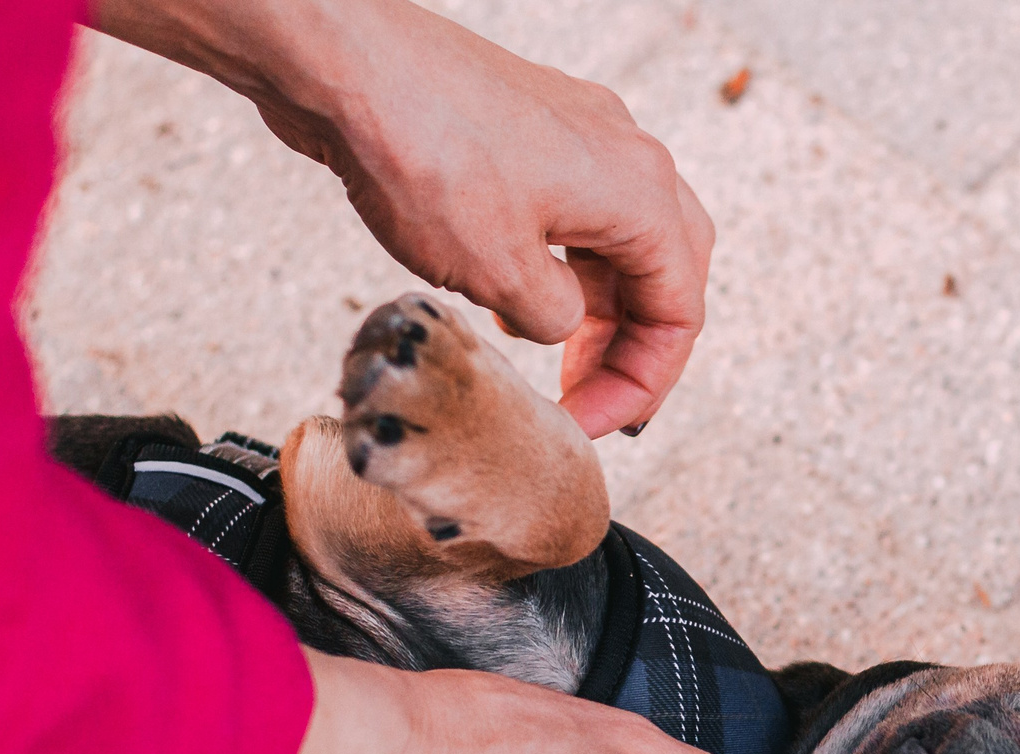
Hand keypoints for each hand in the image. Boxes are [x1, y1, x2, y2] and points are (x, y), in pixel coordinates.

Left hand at [96, 0, 711, 437]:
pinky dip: (558, 263)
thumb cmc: (422, 152)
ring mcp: (576, 135)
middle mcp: (622, 155)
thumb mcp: (498, 273)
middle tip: (587, 398)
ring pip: (616, 240)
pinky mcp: (526, 129)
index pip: (678, 312)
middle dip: (631, 347)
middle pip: (664, 272)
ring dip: (594, 307)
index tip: (588, 426)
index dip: (640, 384)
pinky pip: (571, 211)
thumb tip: (556, 322)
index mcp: (638, 193)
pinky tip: (508, 293)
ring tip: (548, 357)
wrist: (341, 62)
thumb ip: (552, 318)